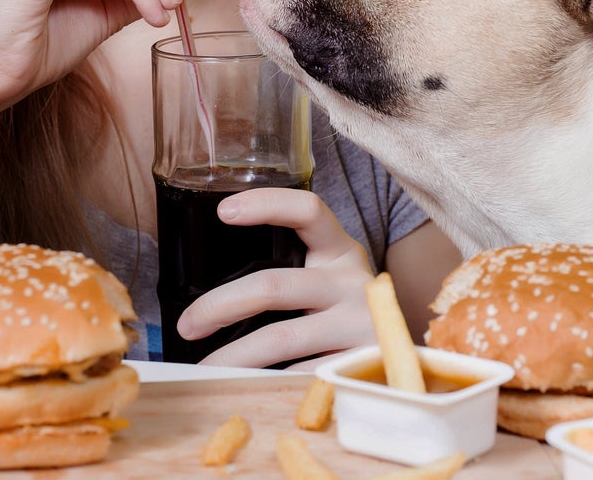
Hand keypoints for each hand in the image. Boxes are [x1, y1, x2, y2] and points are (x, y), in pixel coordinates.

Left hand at [178, 188, 377, 368]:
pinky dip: (265, 381)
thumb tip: (211, 294)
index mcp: (340, 250)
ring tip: (203, 368)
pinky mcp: (358, 363)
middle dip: (220, 305)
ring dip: (233, 356)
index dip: (266, 205)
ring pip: (280, 337)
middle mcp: (352, 281)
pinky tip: (243, 387)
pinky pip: (300, 374)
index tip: (224, 211)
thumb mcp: (329, 278)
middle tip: (188, 325)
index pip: (307, 210)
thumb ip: (290, 270)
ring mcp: (358, 324)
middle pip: (274, 285)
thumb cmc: (345, 310)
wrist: (404, 357)